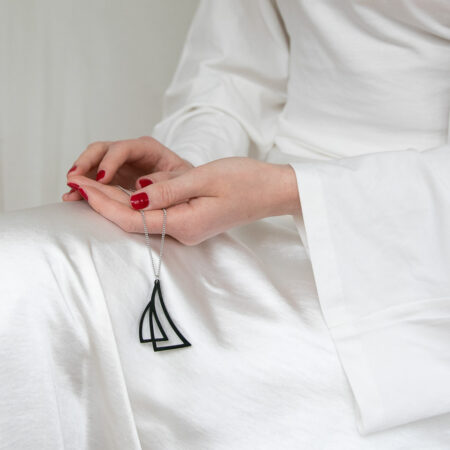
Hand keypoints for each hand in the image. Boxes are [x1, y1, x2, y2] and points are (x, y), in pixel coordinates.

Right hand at [62, 136, 193, 200]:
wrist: (189, 190)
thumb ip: (166, 183)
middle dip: (86, 162)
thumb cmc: (189, 183)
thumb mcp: (184, 181)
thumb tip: (141, 189)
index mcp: (149, 149)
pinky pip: (94, 179)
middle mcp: (131, 153)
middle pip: (102, 149)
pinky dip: (84, 187)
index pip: (125, 148)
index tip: (103, 178)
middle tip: (75, 179)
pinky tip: (73, 198)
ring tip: (70, 190)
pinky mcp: (115, 178)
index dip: (111, 161)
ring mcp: (120, 165)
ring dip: (80, 175)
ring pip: (93, 163)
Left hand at [67, 157, 299, 245]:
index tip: (81, 185)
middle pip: (133, 220)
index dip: (104, 203)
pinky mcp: (189, 220)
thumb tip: (135, 195)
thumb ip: (168, 190)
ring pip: (141, 217)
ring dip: (115, 202)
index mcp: (185, 223)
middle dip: (102, 202)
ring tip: (89, 185)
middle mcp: (183, 231)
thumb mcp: (205, 179)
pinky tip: (120, 190)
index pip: (133, 217)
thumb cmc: (245, 181)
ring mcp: (186, 228)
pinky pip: (154, 214)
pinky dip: (134, 202)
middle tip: (76, 182)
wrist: (271, 190)